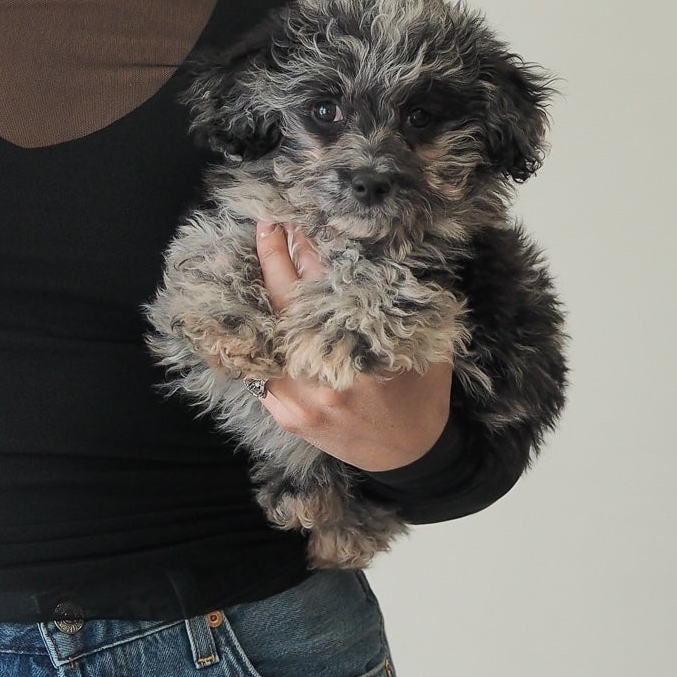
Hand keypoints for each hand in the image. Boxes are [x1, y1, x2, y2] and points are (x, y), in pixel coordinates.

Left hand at [252, 219, 452, 473]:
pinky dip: (258, 338)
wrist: (408, 456)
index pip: (330, 290)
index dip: (311, 252)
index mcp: (368, 359)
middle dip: (276, 260)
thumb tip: (374, 252)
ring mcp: (301, 402)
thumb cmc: (420, 394)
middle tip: (268, 225)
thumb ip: (401, 304)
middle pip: (289, 308)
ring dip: (260, 296)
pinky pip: (261, 370)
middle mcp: (329, 381)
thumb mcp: (424, 344)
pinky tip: (252, 311)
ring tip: (259, 259)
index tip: (299, 221)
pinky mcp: (287, 416)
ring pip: (267, 338)